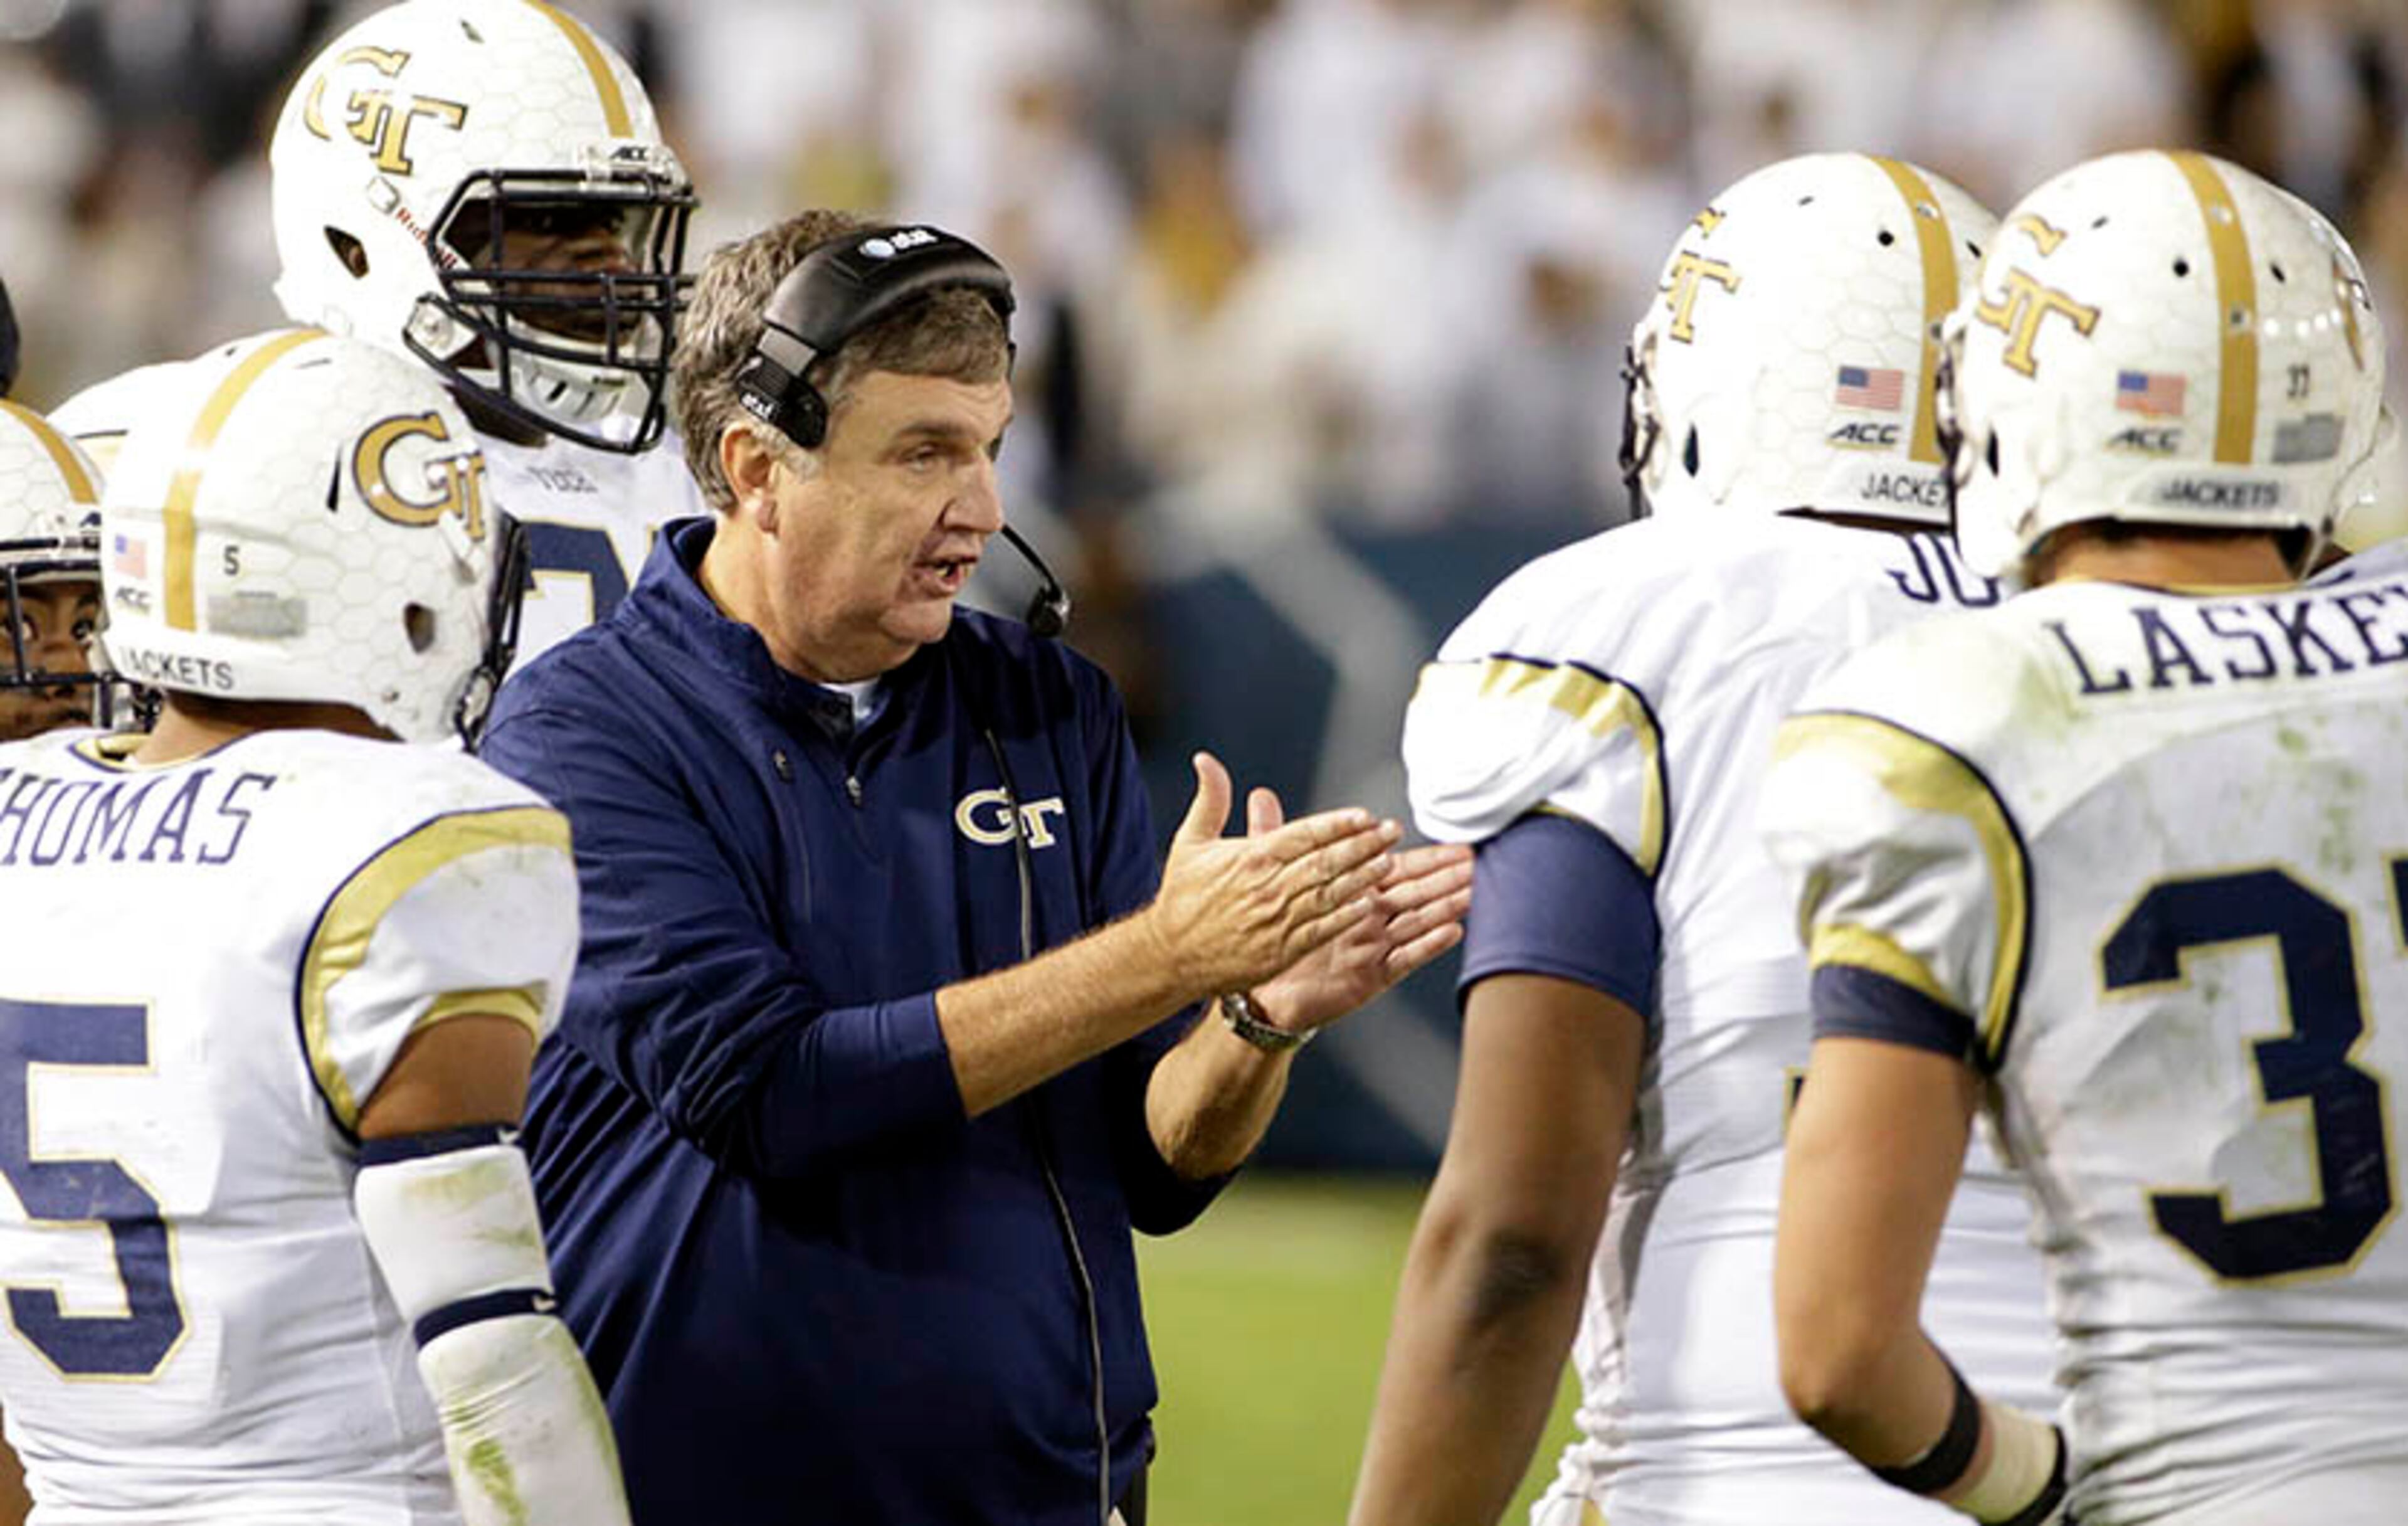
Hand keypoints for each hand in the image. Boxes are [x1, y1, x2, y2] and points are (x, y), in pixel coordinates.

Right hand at [1146, 752, 1398, 996]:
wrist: (1171, 956)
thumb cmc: (1182, 898)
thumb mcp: (1190, 843)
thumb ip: (1210, 800)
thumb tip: (1206, 760)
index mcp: (1251, 858)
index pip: (1304, 835)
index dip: (1338, 824)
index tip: (1365, 815)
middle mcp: (1268, 887)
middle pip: (1325, 861)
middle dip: (1362, 845)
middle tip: (1391, 831)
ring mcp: (1277, 920)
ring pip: (1329, 893)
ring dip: (1362, 877)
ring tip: (1388, 862)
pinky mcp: (1282, 950)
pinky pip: (1322, 930)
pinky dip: (1346, 916)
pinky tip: (1368, 904)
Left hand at [1248, 786, 1471, 1035]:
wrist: (1262, 992)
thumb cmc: (1271, 935)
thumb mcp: (1269, 879)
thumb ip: (1274, 837)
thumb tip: (1260, 796)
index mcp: (1352, 893)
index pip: (1397, 869)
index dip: (1428, 858)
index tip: (1458, 847)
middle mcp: (1369, 918)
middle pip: (1416, 892)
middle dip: (1446, 877)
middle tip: (1476, 863)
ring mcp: (1374, 946)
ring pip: (1417, 920)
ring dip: (1445, 905)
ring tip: (1473, 891)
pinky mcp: (1371, 975)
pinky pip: (1404, 957)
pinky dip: (1428, 944)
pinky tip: (1452, 930)